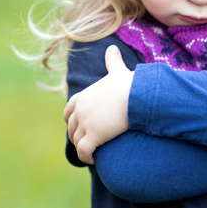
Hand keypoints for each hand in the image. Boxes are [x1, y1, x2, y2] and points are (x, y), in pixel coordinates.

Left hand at [64, 45, 133, 164]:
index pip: (68, 112)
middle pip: (72, 129)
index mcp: (82, 97)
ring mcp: (85, 124)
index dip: (73, 121)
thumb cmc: (130, 84)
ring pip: (77, 141)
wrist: (137, 96)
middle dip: (79, 136)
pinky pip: (83, 152)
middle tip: (91, 143)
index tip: (83, 127)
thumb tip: (112, 47)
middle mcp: (79, 110)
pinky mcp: (93, 136)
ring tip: (94, 153)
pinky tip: (94, 160)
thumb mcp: (117, 71)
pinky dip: (86, 158)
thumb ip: (112, 61)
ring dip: (83, 148)